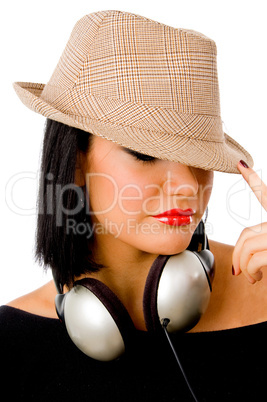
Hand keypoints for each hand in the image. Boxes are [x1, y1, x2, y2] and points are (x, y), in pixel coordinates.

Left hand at [232, 160, 266, 283]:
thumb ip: (266, 242)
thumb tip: (245, 256)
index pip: (266, 195)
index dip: (253, 179)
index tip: (241, 165)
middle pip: (246, 234)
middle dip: (237, 254)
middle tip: (238, 269)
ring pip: (247, 247)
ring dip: (244, 266)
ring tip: (251, 277)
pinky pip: (255, 259)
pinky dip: (250, 272)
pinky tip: (257, 279)